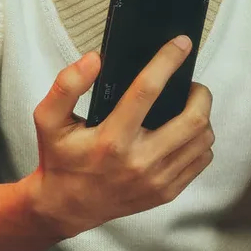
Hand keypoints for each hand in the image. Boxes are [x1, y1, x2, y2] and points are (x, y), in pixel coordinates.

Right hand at [29, 36, 214, 237]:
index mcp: (111, 139)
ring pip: (203, 139)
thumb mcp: (48, 119)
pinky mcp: (167, 192)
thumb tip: (94, 59)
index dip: (167, 61)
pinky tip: (183, 134)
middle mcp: (139, 161)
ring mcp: (157, 180)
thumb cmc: (59, 158)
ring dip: (202, 116)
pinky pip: (201, 160)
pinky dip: (199, 141)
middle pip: (193, 119)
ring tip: (186, 108)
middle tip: (189, 85)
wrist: (66, 206)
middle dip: (199, 93)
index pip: (146, 91)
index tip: (181, 43)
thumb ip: (66, 85)